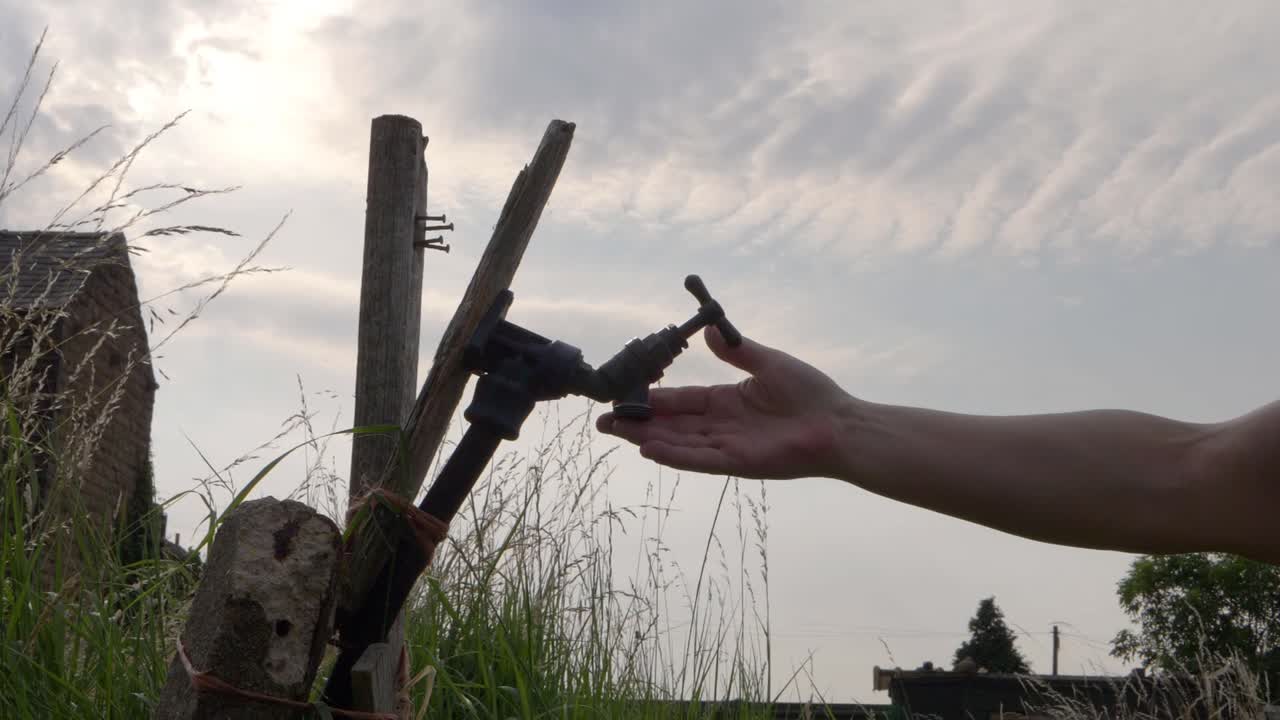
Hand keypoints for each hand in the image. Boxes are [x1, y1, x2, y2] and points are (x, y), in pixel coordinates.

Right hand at [595, 326, 853, 478]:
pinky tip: (649, 450)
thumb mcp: (769, 363)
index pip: (682, 400)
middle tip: (604, 422)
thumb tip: (709, 333)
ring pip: (678, 442)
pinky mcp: (737, 462)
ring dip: (647, 439)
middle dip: (638, 423)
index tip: (626, 396)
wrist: (839, 425)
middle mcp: (722, 426)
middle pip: (672, 424)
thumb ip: (737, 351)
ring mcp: (727, 446)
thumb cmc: (811, 394)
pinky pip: (699, 459)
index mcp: (728, 401)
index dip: (654, 399)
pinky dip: (674, 455)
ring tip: (615, 433)